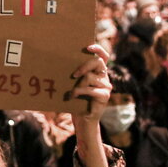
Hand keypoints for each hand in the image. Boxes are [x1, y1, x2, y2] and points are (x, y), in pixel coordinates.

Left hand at [64, 44, 111, 166]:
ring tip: (70, 92)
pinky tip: (71, 96)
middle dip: (84, 66)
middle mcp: (104, 77)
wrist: (82, 120)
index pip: (103, 56)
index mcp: (98, 72)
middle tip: (73, 74)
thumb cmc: (76, 100)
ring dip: (77, 84)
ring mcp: (106, 86)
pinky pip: (90, 89)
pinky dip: (78, 92)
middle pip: (98, 62)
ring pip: (90, 77)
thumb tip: (61, 60)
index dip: (98, 49)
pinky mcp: (104, 96)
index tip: (88, 47)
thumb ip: (74, 73)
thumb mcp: (74, 84)